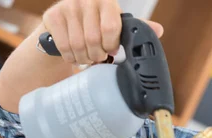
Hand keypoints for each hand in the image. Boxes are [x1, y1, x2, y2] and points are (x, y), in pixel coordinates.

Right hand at [42, 0, 163, 64]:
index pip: (111, 28)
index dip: (112, 45)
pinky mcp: (52, 16)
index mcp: (106, 1)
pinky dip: (71, 57)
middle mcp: (86, 0)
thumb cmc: (95, 23)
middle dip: (98, 55)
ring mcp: (67, 7)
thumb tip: (159, 30)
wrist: (64, 22)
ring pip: (79, 46)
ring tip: (87, 57)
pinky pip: (64, 46)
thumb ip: (134, 26)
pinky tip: (75, 55)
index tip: (112, 50)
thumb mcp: (115, 22)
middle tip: (99, 57)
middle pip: (94, 40)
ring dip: (84, 58)